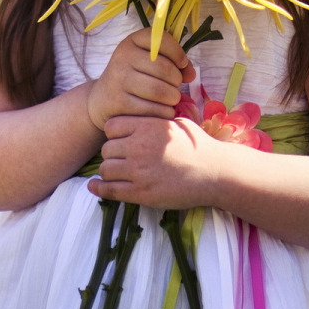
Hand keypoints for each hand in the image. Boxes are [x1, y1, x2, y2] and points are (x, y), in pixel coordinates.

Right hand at [86, 30, 194, 131]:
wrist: (103, 100)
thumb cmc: (134, 78)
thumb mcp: (149, 62)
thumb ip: (174, 63)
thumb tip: (191, 74)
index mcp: (132, 41)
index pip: (162, 40)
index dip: (178, 53)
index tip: (181, 64)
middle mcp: (123, 57)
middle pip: (164, 69)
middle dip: (176, 81)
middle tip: (175, 87)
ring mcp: (118, 79)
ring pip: (159, 91)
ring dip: (172, 98)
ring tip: (171, 99)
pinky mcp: (119, 102)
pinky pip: (152, 109)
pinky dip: (164, 112)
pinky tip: (163, 111)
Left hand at [87, 115, 223, 209]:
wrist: (213, 172)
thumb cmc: (197, 146)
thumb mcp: (175, 123)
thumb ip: (154, 120)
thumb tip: (140, 116)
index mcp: (147, 126)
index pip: (111, 126)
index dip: (114, 133)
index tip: (121, 139)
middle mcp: (139, 147)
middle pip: (106, 149)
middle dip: (112, 153)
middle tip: (122, 158)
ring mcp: (138, 171)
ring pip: (105, 169)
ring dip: (109, 171)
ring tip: (116, 173)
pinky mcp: (141, 193)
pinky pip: (110, 190)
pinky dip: (99, 189)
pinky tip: (95, 187)